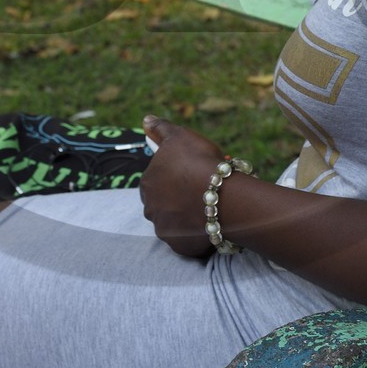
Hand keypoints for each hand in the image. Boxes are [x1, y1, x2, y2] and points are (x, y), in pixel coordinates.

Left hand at [139, 115, 226, 256]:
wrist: (222, 196)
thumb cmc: (199, 162)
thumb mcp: (179, 136)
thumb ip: (160, 129)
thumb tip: (145, 120)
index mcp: (147, 183)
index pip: (156, 180)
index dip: (176, 176)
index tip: (193, 173)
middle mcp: (150, 209)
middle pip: (163, 203)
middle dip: (178, 198)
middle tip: (203, 190)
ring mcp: (164, 230)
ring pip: (175, 222)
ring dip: (187, 216)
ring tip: (210, 207)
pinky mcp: (180, 247)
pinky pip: (188, 240)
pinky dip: (197, 234)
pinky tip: (212, 223)